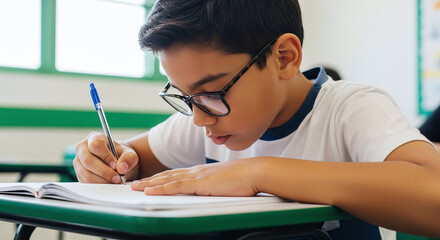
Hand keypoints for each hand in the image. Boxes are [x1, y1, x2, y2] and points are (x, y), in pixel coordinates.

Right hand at [73, 131, 138, 182]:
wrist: (116, 164)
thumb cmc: (121, 156)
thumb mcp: (129, 154)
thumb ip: (129, 158)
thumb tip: (121, 168)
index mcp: (94, 138)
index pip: (96, 145)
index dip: (105, 156)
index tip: (115, 165)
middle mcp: (82, 148)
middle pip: (88, 160)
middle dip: (104, 172)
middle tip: (118, 178)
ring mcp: (78, 162)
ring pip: (86, 173)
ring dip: (102, 180)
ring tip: (115, 182)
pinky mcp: (79, 174)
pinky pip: (86, 182)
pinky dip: (99, 185)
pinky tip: (109, 184)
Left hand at [131, 159, 257, 195]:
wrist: (255, 172)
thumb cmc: (246, 178)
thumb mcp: (227, 182)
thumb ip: (216, 186)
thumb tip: (212, 193)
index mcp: (203, 171)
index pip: (178, 175)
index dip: (163, 178)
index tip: (151, 181)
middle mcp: (197, 171)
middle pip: (168, 175)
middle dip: (151, 179)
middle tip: (135, 183)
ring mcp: (197, 176)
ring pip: (167, 180)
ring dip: (150, 183)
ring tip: (136, 186)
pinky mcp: (200, 183)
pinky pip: (175, 187)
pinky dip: (160, 189)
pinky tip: (149, 191)